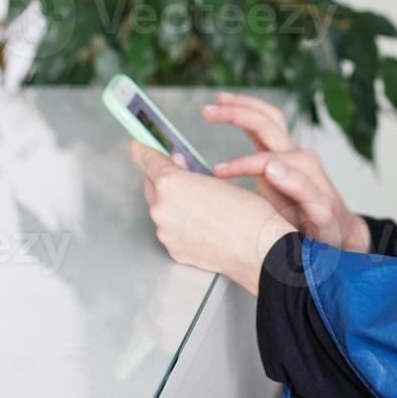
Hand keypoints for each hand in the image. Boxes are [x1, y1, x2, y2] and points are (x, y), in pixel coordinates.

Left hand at [128, 141, 293, 295]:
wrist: (259, 250)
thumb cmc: (247, 214)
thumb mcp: (218, 180)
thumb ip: (189, 171)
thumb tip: (177, 165)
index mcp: (171, 183)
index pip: (148, 160)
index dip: (142, 151)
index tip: (137, 147)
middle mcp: (161, 208)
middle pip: (151, 185)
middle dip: (163, 178)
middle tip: (184, 174)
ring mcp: (165, 232)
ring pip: (162, 209)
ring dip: (173, 204)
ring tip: (203, 207)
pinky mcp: (173, 249)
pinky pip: (171, 230)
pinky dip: (181, 225)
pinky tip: (203, 225)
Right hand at [204, 92, 370, 253]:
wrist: (339, 230)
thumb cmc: (329, 229)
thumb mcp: (322, 216)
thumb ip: (302, 190)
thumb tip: (271, 167)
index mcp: (306, 168)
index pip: (267, 159)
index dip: (242, 164)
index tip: (218, 171)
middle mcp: (298, 155)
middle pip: (268, 124)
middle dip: (237, 115)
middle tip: (207, 112)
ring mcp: (289, 154)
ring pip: (267, 119)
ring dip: (242, 106)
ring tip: (217, 99)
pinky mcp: (280, 158)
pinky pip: (264, 129)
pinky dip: (247, 115)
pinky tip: (229, 108)